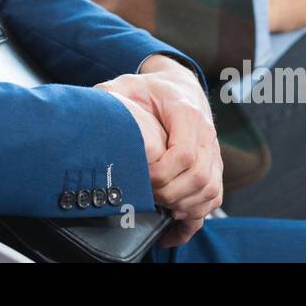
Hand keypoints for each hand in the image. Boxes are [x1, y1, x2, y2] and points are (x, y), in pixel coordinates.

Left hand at [96, 65, 222, 247]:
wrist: (180, 86)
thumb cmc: (151, 89)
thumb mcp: (128, 84)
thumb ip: (110, 95)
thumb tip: (91, 111)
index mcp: (186, 113)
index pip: (183, 154)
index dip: (162, 173)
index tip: (141, 177)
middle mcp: (206, 134)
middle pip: (198, 177)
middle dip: (169, 194)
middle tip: (145, 197)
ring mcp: (213, 152)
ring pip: (210, 190)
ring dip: (184, 206)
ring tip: (159, 210)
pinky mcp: (214, 165)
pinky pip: (214, 196)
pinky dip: (197, 212)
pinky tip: (175, 220)